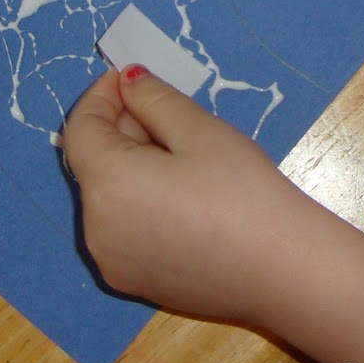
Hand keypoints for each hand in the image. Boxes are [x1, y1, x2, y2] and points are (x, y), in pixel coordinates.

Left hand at [62, 64, 315, 323]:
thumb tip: (127, 81)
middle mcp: (96, 229)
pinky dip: (142, 205)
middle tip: (170, 115)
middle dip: (123, 131)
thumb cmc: (243, 191)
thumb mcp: (200, 130)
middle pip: (94, 165)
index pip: (81, 128)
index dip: (101, 96)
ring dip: (133, 169)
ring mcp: (114, 262)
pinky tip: (186, 200)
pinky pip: (126, 231)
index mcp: (105, 186)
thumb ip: (154, 100)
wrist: (282, 269)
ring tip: (185, 159)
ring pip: (111, 199)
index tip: (132, 79)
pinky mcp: (136, 283)